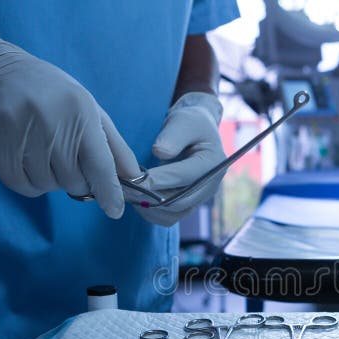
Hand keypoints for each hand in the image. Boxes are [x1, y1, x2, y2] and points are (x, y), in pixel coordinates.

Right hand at [0, 31, 139, 217]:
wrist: (4, 74)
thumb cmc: (58, 98)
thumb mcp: (93, 113)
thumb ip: (115, 148)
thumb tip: (135, 180)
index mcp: (79, 111)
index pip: (99, 163)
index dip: (108, 191)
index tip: (115, 210)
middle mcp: (48, 120)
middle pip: (72, 180)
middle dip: (77, 180)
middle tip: (69, 160)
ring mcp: (16, 130)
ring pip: (45, 186)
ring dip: (51, 180)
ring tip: (47, 155)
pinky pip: (18, 185)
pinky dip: (29, 183)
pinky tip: (29, 163)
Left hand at [126, 92, 225, 225]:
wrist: (197, 132)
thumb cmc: (190, 123)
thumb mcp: (183, 121)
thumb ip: (173, 136)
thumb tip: (160, 152)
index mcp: (213, 164)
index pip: (185, 176)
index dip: (159, 179)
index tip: (135, 178)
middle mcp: (210, 186)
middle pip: (179, 201)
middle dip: (151, 196)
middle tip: (125, 189)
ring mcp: (199, 199)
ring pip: (172, 214)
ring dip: (149, 207)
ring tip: (127, 193)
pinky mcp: (188, 205)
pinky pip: (169, 218)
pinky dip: (150, 212)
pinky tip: (136, 198)